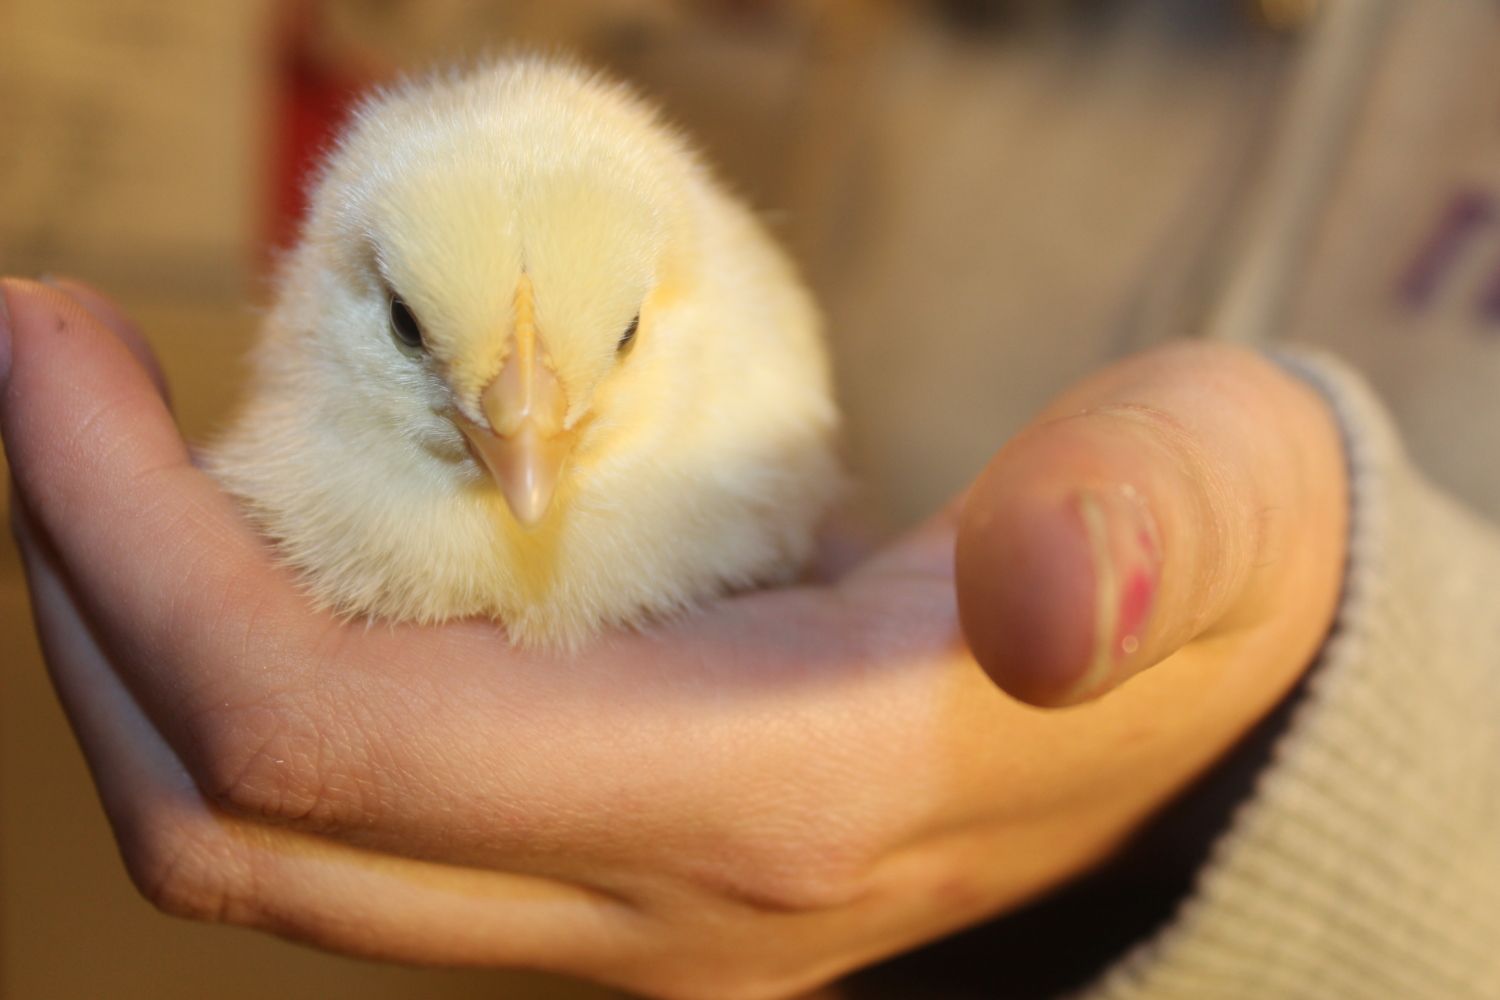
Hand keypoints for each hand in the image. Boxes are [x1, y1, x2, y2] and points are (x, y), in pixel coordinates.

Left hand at [0, 277, 1345, 999]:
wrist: (1206, 708)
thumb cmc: (1196, 573)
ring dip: (134, 646)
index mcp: (779, 811)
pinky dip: (246, 672)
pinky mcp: (616, 878)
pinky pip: (354, 818)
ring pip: (274, 850)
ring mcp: (625, 923)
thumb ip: (1143, 537)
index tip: (51, 343)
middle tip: (42, 365)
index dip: (135, 552)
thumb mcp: (1210, 510)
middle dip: (79, 595)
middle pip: (243, 829)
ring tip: (104, 442)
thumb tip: (1047, 592)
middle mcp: (664, 915)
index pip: (333, 742)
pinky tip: (259, 529)